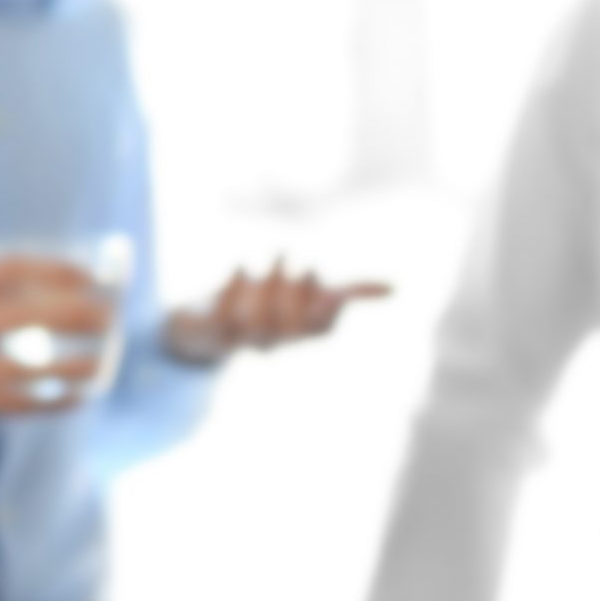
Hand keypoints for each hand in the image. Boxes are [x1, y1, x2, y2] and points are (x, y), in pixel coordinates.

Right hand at [0, 257, 111, 418]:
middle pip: (22, 315)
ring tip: (99, 364)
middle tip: (106, 317)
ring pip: (21, 368)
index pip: (11, 269)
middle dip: (70, 315)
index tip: (89, 276)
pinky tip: (74, 399)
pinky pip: (11, 403)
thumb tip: (62, 288)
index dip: (54, 269)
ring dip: (66, 367)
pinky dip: (47, 402)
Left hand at [166, 259, 390, 364]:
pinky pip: (222, 317)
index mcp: (297, 333)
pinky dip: (231, 288)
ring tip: (270, 259)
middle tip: (291, 259)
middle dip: (294, 289)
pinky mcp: (212, 332)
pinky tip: (239, 266)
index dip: (328, 309)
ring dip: (267, 285)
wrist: (204, 328)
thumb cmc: (265, 308)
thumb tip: (395, 288)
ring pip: (258, 323)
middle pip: (291, 325)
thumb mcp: (309, 296)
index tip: (324, 282)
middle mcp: (274, 341)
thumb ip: (348, 292)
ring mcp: (241, 340)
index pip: (322, 329)